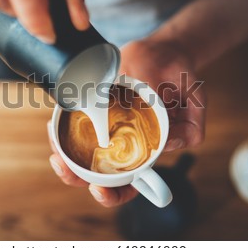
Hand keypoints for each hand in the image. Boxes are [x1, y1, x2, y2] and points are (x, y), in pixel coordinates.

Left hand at [47, 40, 205, 206]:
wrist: (163, 53)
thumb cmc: (178, 79)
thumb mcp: (194, 100)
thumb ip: (192, 125)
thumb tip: (170, 143)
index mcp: (146, 152)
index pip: (128, 184)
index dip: (113, 195)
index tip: (99, 190)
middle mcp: (122, 144)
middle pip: (95, 173)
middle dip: (74, 175)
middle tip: (61, 164)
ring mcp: (106, 128)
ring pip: (79, 151)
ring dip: (62, 152)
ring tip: (54, 141)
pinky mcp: (95, 111)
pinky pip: (74, 124)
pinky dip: (62, 127)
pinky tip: (55, 121)